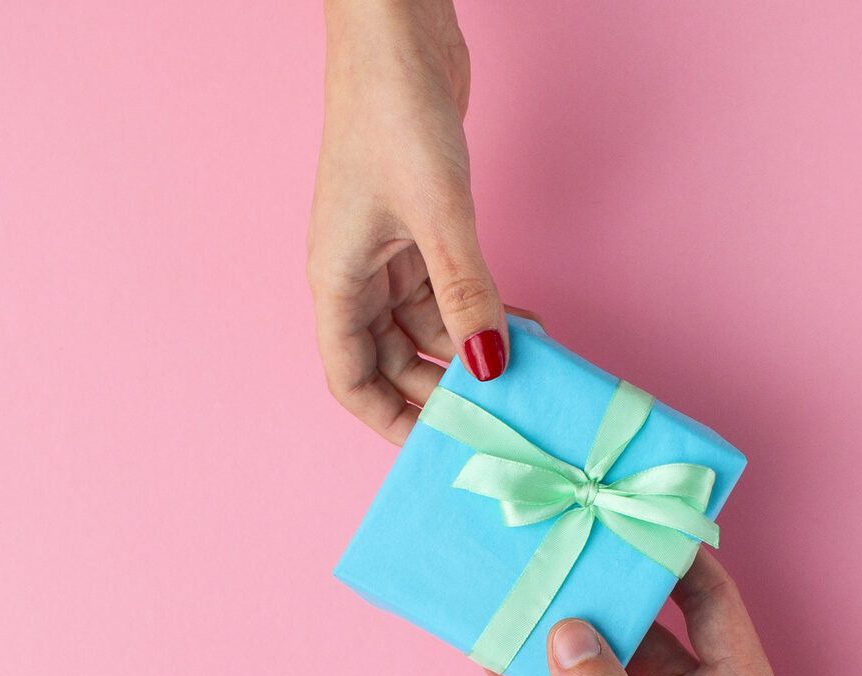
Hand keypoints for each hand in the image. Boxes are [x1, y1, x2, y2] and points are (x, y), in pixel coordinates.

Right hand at [308, 0, 507, 443]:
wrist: (397, 32)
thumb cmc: (391, 114)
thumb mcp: (438, 217)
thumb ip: (465, 296)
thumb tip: (489, 369)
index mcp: (336, 279)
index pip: (350, 378)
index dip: (389, 419)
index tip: (439, 447)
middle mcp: (356, 273)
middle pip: (392, 360)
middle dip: (441, 390)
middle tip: (500, 415)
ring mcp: (388, 251)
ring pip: (426, 328)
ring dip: (471, 351)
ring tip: (525, 374)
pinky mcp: (420, 226)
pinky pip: (449, 291)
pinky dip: (482, 313)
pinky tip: (524, 326)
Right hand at [493, 551, 787, 675]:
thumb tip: (566, 629)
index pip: (709, 597)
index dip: (669, 549)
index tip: (617, 507)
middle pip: (646, 622)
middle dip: (596, 585)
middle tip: (545, 538)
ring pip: (602, 664)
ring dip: (558, 634)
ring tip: (506, 583)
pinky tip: (492, 654)